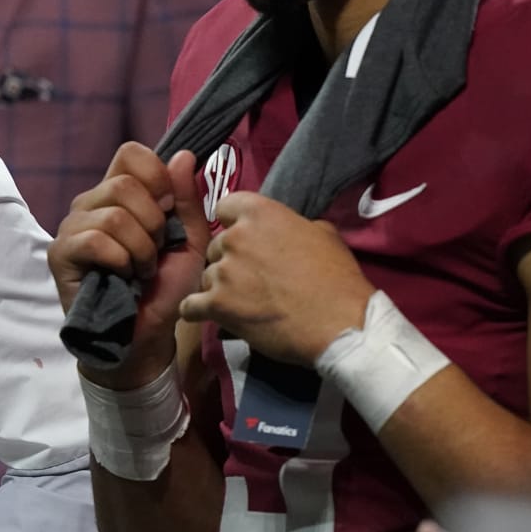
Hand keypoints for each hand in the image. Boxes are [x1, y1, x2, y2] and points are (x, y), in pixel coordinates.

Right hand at [48, 143, 210, 388]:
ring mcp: (72, 226)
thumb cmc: (166, 288)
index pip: (130, 154)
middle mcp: (91, 202)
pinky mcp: (60, 252)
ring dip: (140, 249)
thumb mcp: (189, 240)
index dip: (156, 176)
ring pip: (113, 215)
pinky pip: (95, 240)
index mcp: (119, 192)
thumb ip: (187, 199)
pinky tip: (123, 277)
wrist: (146, 334)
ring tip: (141, 270)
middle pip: (124, 185)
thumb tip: (184, 155)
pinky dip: (121, 261)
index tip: (168, 209)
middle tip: (154, 252)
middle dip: (153, 223)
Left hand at [178, 192, 373, 366]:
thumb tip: (287, 231)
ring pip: (206, 276)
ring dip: (219, 288)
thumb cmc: (337, 278)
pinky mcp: (216, 305)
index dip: (233, 224)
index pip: (225, 207)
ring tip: (243, 304)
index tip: (246, 241)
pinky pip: (190, 306)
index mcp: (260, 213)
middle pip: (216, 246)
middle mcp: (235, 237)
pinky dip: (199, 311)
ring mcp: (223, 271)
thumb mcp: (324, 234)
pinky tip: (212, 315)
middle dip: (229, 260)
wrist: (340, 324)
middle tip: (250, 280)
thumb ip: (294, 225)